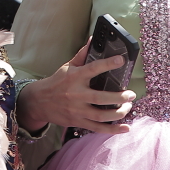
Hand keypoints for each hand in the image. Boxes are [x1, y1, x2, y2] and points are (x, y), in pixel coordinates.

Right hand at [17, 41, 135, 134]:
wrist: (39, 101)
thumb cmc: (56, 82)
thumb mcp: (67, 67)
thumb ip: (82, 55)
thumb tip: (92, 40)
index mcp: (74, 77)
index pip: (92, 68)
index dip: (107, 64)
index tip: (121, 60)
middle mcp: (76, 94)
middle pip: (101, 97)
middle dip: (119, 97)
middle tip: (131, 94)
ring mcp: (77, 110)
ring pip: (101, 115)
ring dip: (119, 113)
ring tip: (128, 107)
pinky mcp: (78, 122)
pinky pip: (98, 128)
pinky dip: (113, 129)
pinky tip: (125, 127)